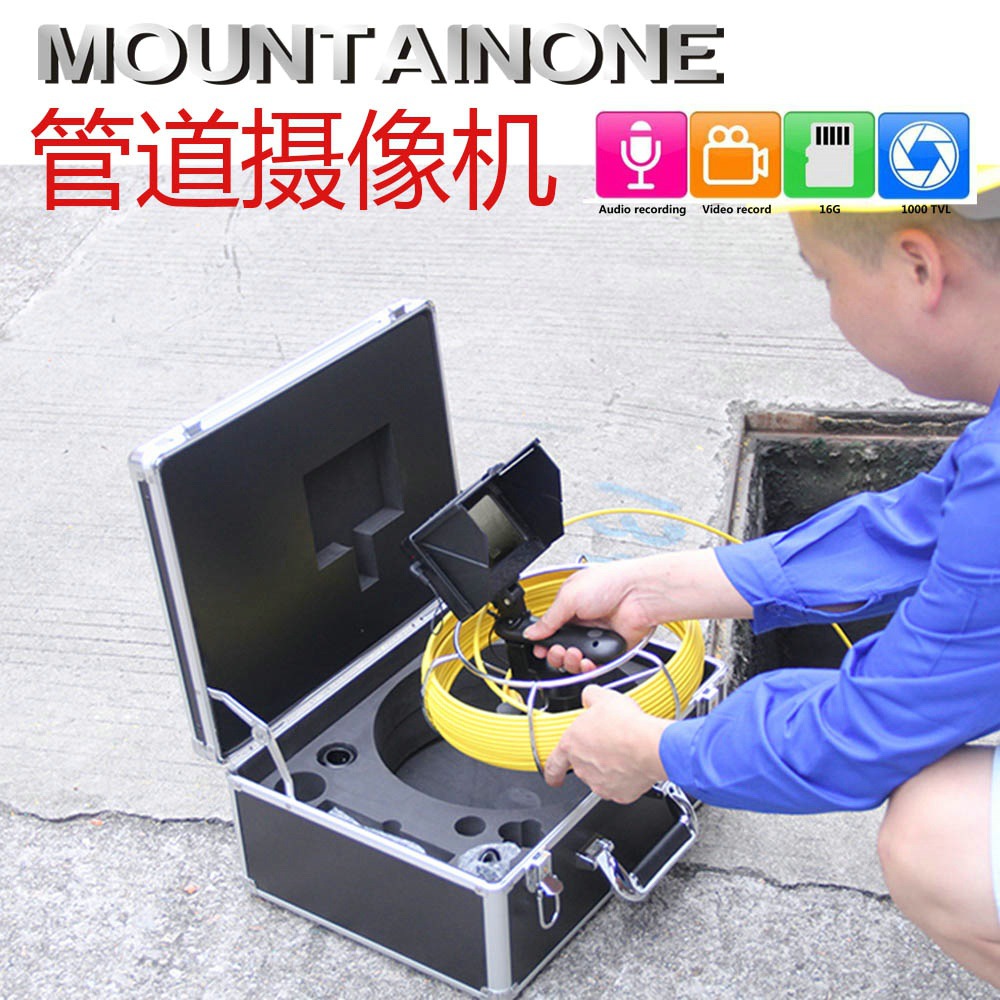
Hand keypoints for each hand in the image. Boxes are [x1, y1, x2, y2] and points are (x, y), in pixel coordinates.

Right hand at [523, 550, 751, 671]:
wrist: (639, 594)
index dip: (542, 641)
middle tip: (557, 651)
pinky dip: (587, 668)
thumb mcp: (569, 597)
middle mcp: (582, 623)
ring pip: (575, 661)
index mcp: (570, 606)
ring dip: (570, 661)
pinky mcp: (610, 651)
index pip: (550, 630)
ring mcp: (596, 638)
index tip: (539, 648)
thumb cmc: (611, 583)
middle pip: (560, 649)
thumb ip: (548, 619)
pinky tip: (586, 661)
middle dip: (555, 654)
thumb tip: (531, 633)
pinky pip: (594, 667)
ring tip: (574, 653)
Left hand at [543, 685, 668, 803]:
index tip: (552, 775)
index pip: (553, 764)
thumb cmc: (626, 725)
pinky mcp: (619, 794)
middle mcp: (582, 767)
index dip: (552, 771)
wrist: (650, 746)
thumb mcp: (603, 698)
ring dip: (608, 767)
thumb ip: (590, 697)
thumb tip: (589, 696)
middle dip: (593, 757)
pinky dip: (625, 777)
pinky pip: (619, 786)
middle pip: (582, 765)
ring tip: (624, 751)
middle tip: (609, 745)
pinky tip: (633, 763)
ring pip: (600, 776)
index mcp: (572, 745)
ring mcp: (600, 783)